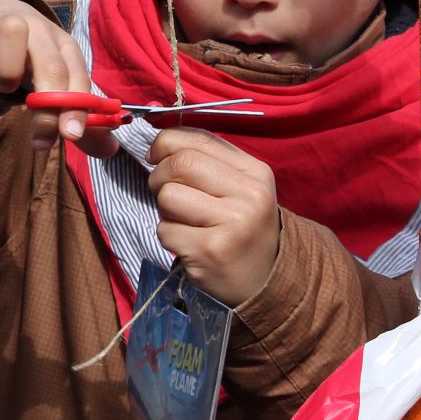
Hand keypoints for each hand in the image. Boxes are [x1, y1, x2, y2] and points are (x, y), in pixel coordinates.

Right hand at [0, 0, 118, 156]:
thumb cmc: (30, 59)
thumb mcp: (55, 87)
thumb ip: (78, 119)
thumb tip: (109, 150)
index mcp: (62, 47)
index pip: (77, 77)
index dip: (76, 107)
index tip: (71, 137)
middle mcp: (37, 30)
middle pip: (50, 62)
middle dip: (49, 103)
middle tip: (42, 140)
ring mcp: (1, 21)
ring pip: (12, 33)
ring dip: (7, 68)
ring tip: (1, 88)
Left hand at [146, 127, 280, 306]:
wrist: (265, 280)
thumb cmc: (240, 227)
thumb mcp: (239, 188)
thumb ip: (206, 160)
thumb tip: (159, 141)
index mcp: (255, 171)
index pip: (198, 139)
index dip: (165, 142)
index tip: (156, 156)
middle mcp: (249, 194)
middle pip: (179, 163)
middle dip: (159, 177)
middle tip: (165, 193)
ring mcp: (232, 223)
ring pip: (168, 196)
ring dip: (164, 210)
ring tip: (185, 222)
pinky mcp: (211, 250)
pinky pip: (165, 230)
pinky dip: (168, 237)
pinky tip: (189, 245)